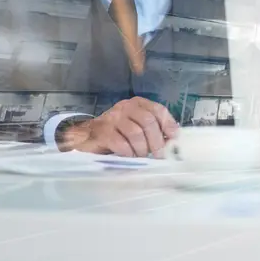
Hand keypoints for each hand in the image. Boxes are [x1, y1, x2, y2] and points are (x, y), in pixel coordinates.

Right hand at [60, 97, 178, 156]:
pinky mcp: (102, 132)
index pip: (158, 110)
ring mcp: (113, 118)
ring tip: (142, 157)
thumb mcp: (136, 126)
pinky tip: (130, 157)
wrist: (85, 136)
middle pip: (148, 122)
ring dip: (142, 149)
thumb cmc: (117, 132)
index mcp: (137, 103)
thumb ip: (152, 129)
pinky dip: (129, 153)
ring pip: (136, 133)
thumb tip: (173, 140)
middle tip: (159, 155)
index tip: (174, 138)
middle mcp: (125, 107)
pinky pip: (121, 143)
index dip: (168, 124)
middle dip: (157, 141)